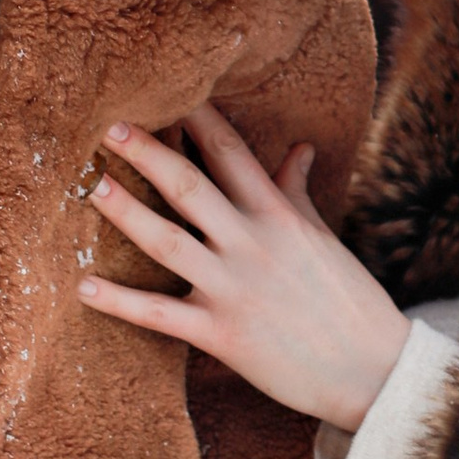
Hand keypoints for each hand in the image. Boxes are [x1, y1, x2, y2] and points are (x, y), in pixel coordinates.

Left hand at [77, 106, 412, 433]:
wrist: (375, 368)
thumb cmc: (349, 299)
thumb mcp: (322, 237)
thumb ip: (296, 192)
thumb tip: (299, 148)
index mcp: (277, 214)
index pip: (231, 153)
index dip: (198, 119)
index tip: (169, 90)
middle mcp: (251, 243)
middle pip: (189, 187)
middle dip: (148, 154)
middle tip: (109, 127)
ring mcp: (234, 288)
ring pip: (167, 242)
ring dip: (125, 213)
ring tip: (90, 186)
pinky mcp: (222, 334)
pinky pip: (160, 314)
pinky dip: (120, 302)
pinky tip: (84, 286)